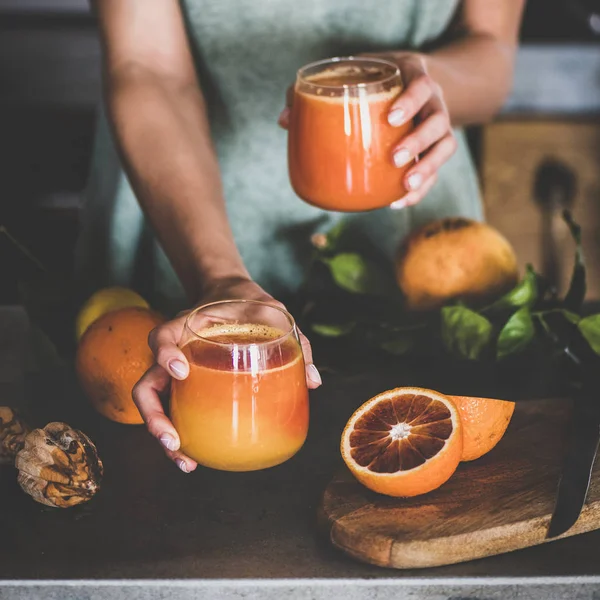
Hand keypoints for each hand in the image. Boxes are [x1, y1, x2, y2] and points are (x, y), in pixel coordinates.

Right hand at [132, 276, 321, 472]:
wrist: (234, 296)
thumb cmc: (252, 304)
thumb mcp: (275, 312)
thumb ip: (297, 341)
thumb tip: (314, 381)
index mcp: (189, 326)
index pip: (163, 336)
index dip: (165, 353)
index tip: (181, 369)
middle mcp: (176, 350)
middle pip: (147, 384)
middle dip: (153, 415)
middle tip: (173, 439)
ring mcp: (176, 370)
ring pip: (155, 403)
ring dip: (162, 433)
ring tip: (184, 459)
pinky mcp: (186, 384)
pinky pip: (175, 408)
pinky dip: (179, 432)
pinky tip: (196, 455)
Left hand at [278, 53, 456, 209]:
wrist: (412, 79)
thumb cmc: (375, 78)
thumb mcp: (354, 73)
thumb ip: (319, 90)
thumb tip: (284, 119)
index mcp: (414, 77)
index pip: (422, 85)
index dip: (411, 101)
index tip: (392, 118)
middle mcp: (433, 102)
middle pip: (439, 122)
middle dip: (418, 142)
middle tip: (394, 158)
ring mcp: (437, 126)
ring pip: (445, 147)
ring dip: (427, 168)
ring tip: (404, 186)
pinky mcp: (434, 148)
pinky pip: (437, 170)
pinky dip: (421, 189)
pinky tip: (398, 202)